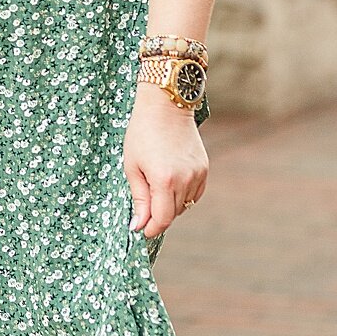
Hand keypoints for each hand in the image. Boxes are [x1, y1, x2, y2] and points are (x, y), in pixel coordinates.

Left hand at [124, 90, 207, 237]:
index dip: (150, 228)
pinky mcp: (204, 169)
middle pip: (173, 214)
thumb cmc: (142, 133)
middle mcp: (185, 180)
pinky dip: (182, 194)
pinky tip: (170, 181)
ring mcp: (197, 175)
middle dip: (157, 215)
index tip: (141, 229)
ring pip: (184, 205)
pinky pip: (194, 193)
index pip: (162, 220)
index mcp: (164, 180)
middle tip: (144, 202)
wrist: (165, 106)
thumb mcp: (132, 166)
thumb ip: (138, 198)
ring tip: (156, 184)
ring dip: (170, 204)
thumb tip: (138, 226)